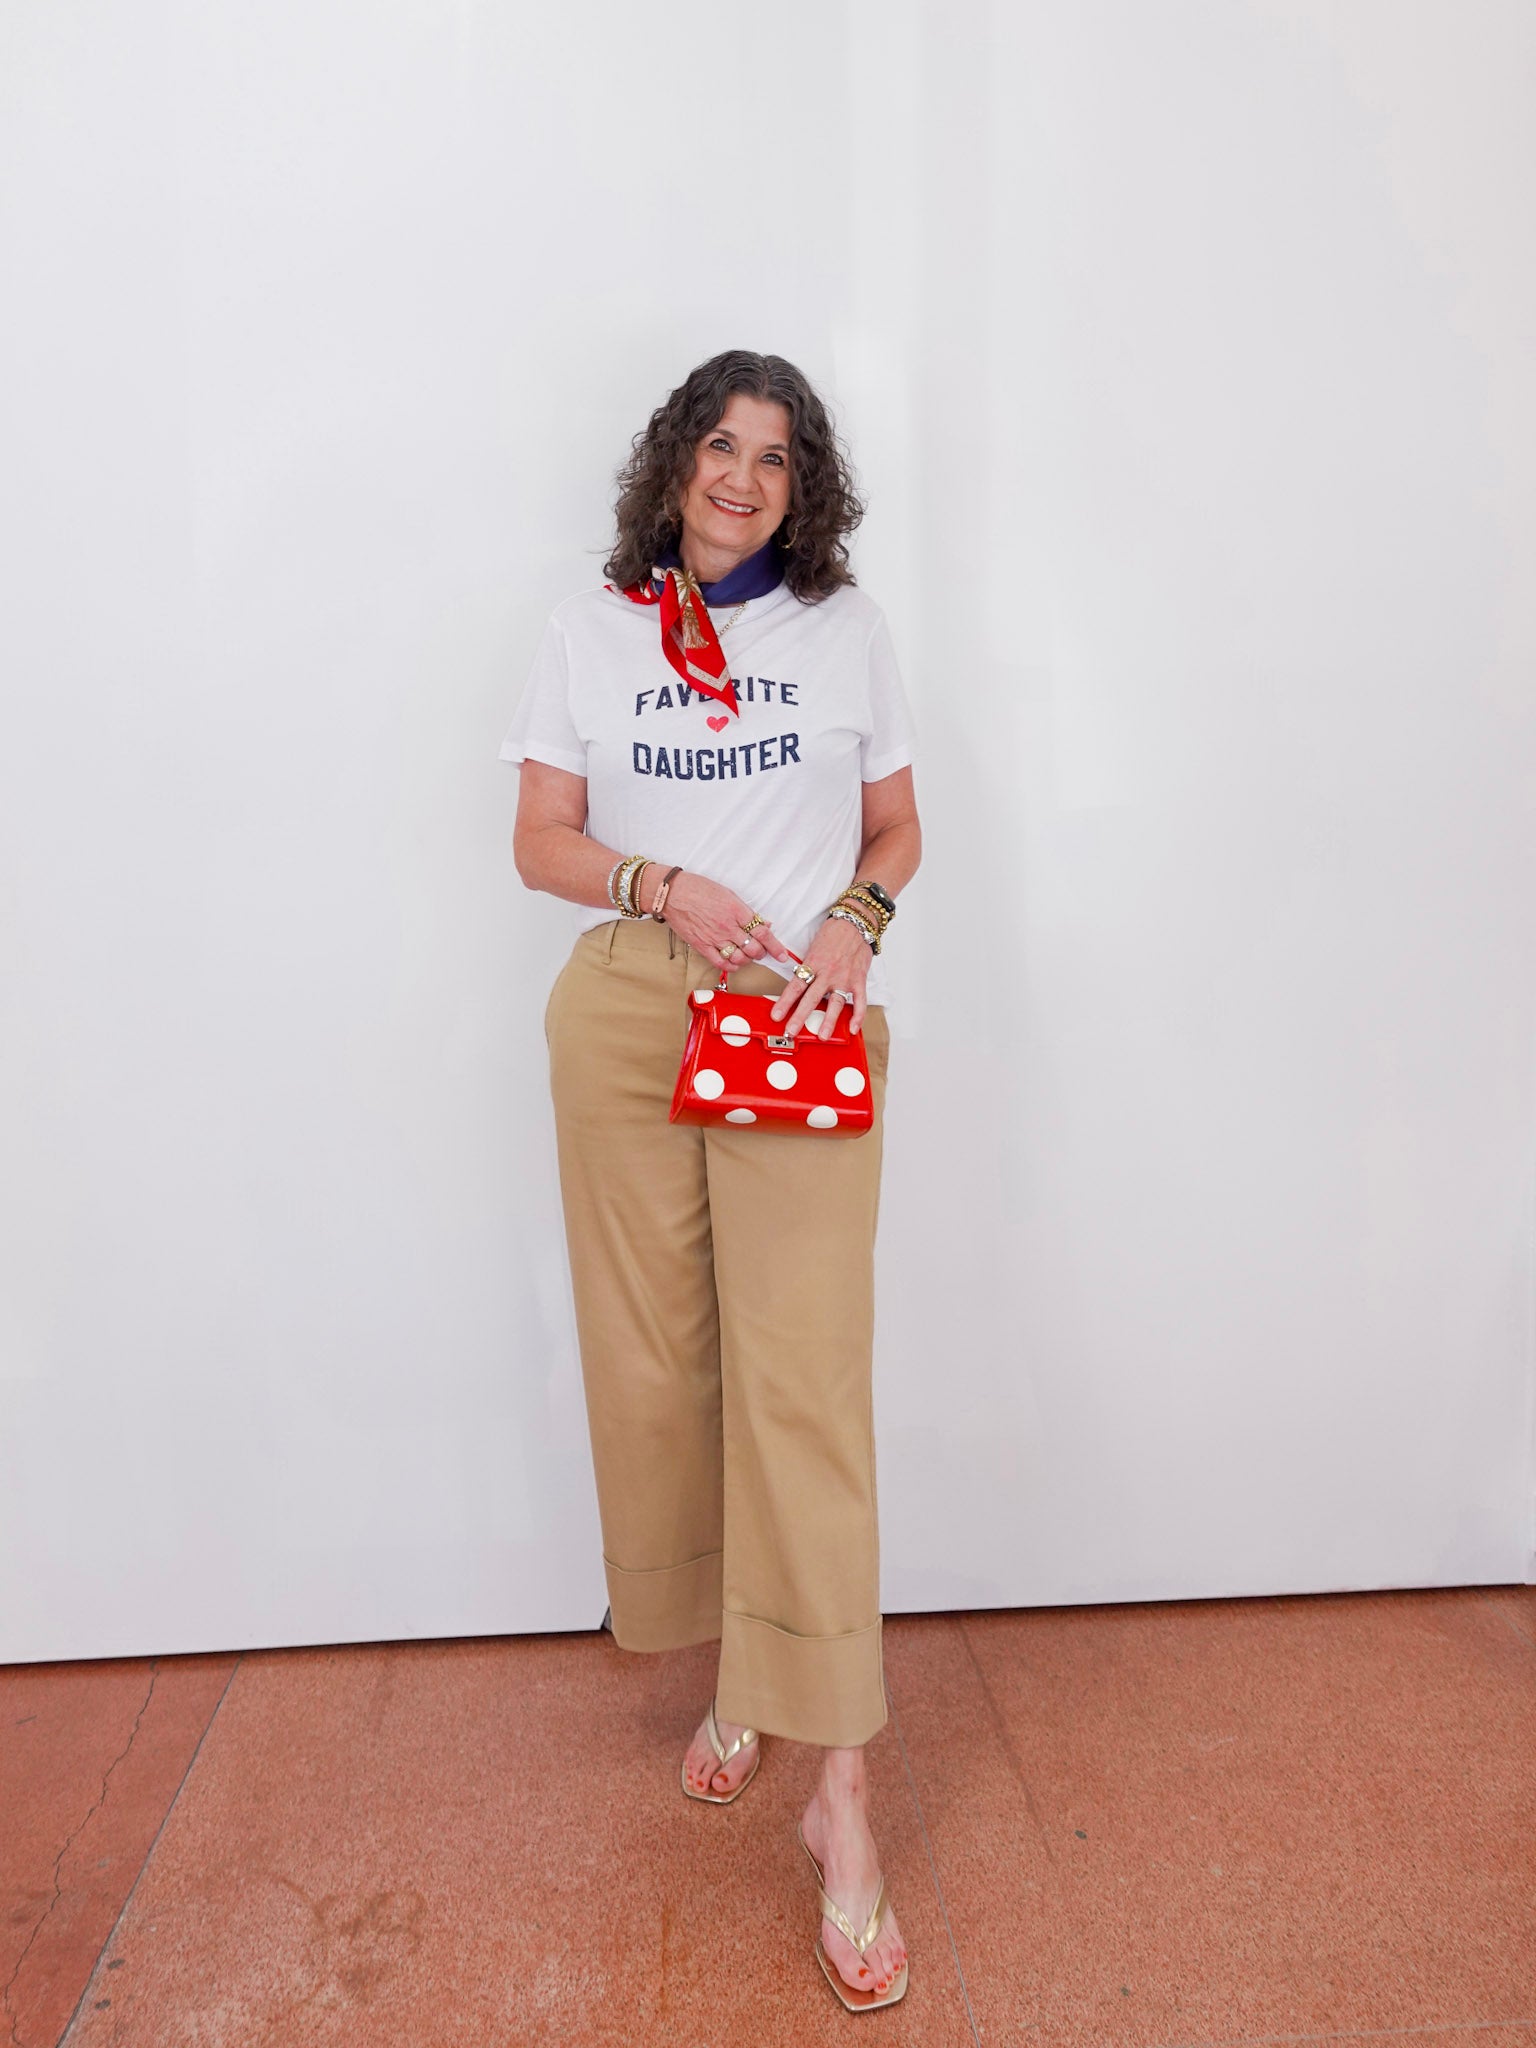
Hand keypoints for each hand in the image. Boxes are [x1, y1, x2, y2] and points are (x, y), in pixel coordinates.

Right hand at [645, 869, 783, 972]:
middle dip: (762, 953)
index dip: (775, 946)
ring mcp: (714, 938)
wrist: (672, 894)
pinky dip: (732, 966)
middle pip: (754, 949)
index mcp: (736, 911)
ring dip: (748, 960)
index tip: (782, 954)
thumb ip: (746, 911)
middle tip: (762, 951)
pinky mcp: (702, 946)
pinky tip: (735, 963)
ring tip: (748, 956)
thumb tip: (763, 923)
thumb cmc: (698, 889)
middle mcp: (727, 927)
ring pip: (740, 958)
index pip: (762, 933)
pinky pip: (721, 963)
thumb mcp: (728, 894)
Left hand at [769, 917, 872, 1036]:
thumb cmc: (834, 933)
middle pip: (811, 998)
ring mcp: (844, 978)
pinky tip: (853, 1029)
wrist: (855, 922)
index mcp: (813, 964)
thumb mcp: (814, 948)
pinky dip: (858, 1016)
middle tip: (792, 1031)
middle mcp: (828, 973)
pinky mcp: (859, 980)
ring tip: (821, 1036)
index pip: (796, 986)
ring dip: (828, 1021)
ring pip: (835, 1003)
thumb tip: (799, 982)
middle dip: (800, 1017)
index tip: (776, 1015)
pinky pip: (860, 1001)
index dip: (785, 1002)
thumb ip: (808, 967)